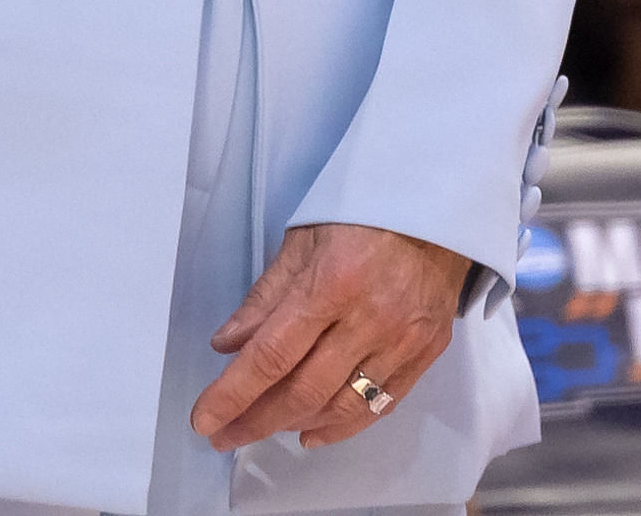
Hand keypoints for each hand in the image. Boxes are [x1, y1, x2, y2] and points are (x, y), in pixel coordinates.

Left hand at [192, 220, 469, 450]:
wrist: (435, 203)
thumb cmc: (359, 212)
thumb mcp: (300, 241)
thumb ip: (264, 298)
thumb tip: (226, 345)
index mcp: (330, 285)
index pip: (271, 355)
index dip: (233, 394)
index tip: (205, 420)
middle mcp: (369, 321)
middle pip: (304, 390)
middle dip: (257, 420)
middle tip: (225, 436)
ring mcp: (403, 341)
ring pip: (342, 405)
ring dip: (296, 425)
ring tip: (262, 429)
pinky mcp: (427, 353)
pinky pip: (382, 404)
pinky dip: (343, 425)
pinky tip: (312, 432)